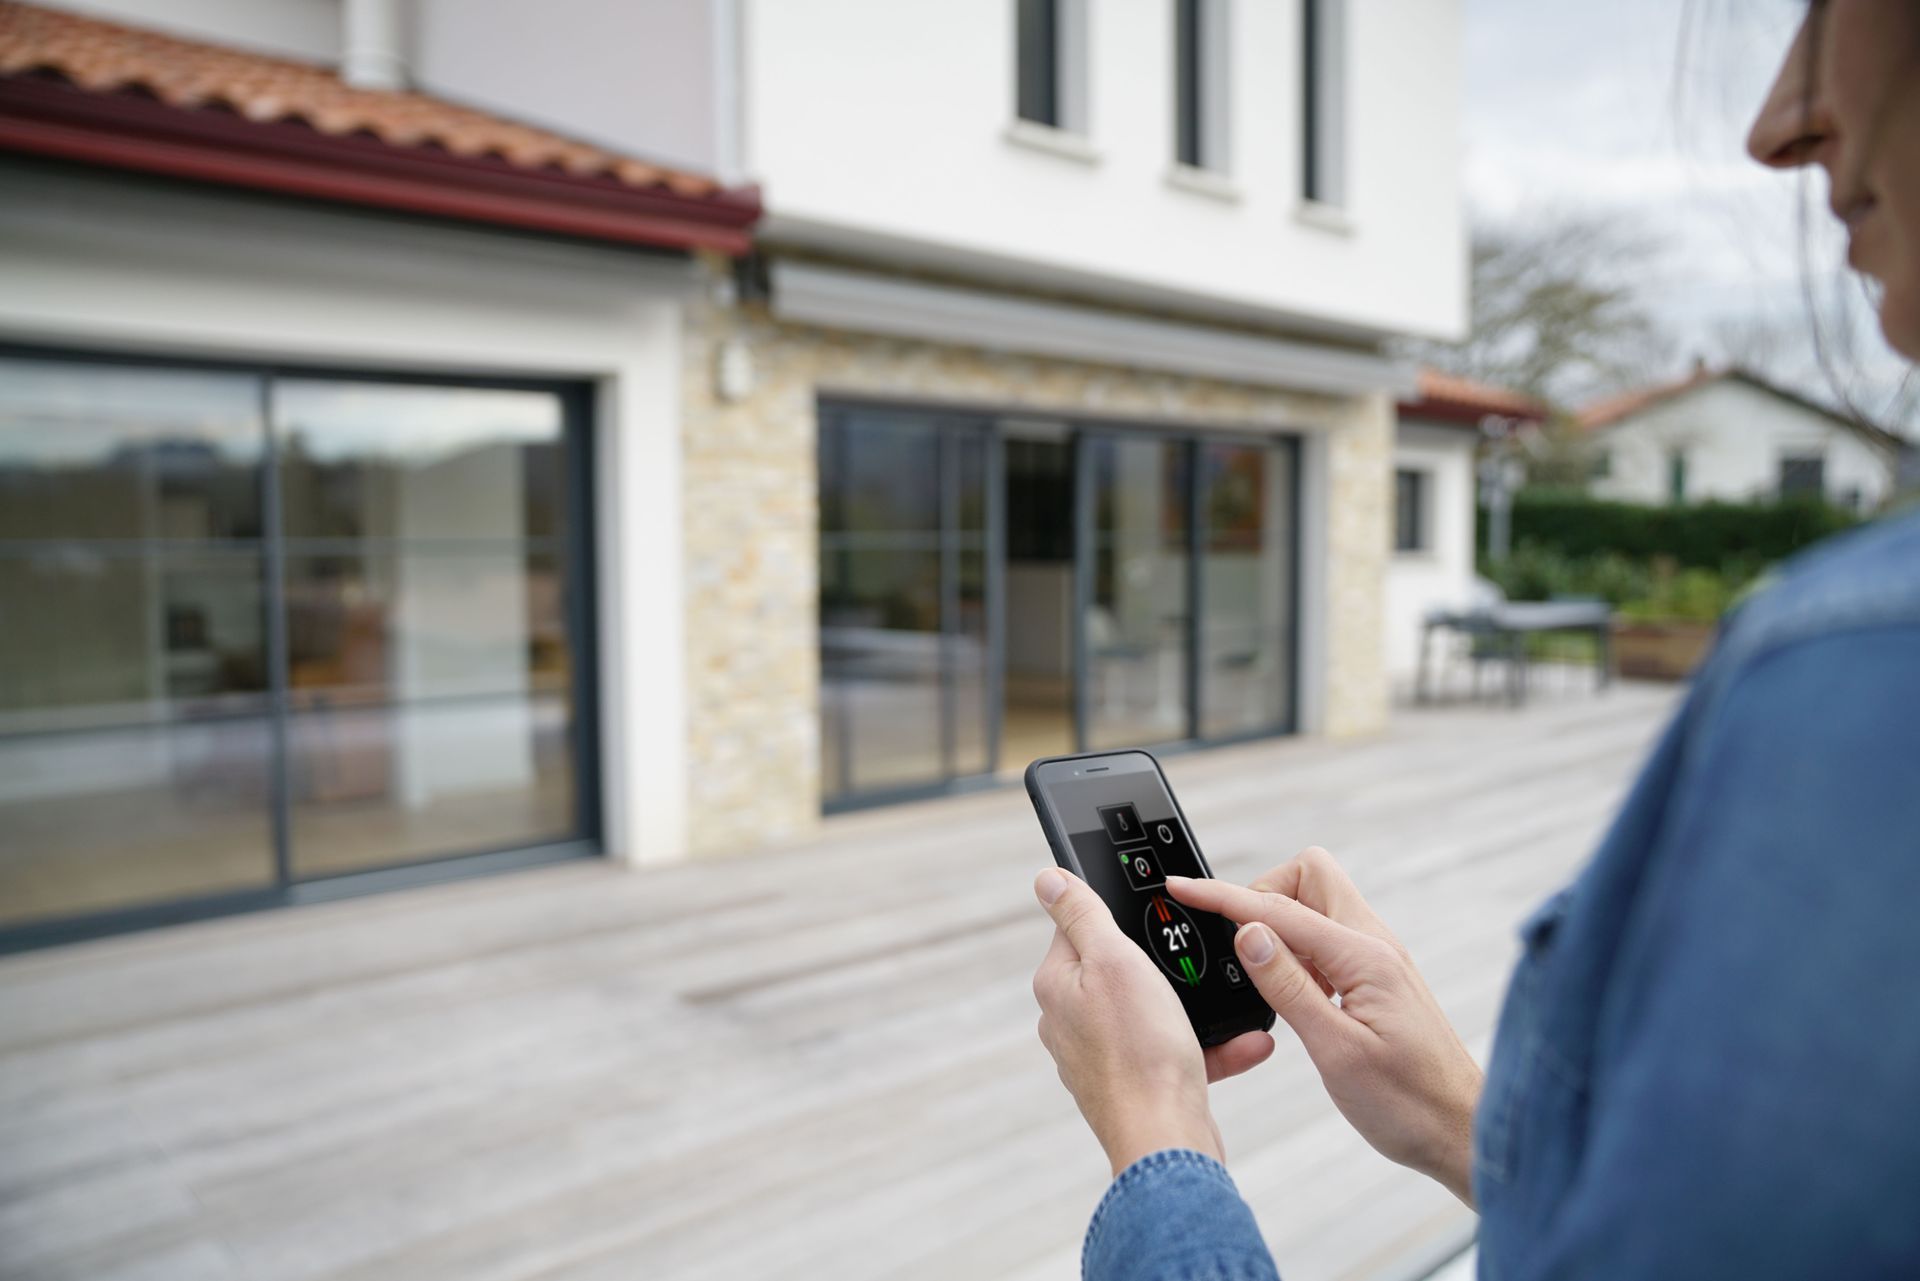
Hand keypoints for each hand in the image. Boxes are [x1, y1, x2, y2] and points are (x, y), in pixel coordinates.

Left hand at [1030, 867, 1276, 1175]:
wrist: (1168, 1142)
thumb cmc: (1139, 1052)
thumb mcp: (1114, 961)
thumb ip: (1083, 914)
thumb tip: (1047, 877)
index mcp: (1057, 985)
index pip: (1080, 926)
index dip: (1120, 916)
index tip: (1158, 913)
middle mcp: (1072, 1021)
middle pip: (1123, 969)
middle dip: (1168, 966)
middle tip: (1200, 962)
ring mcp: (1104, 1056)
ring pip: (1158, 1013)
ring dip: (1199, 1010)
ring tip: (1233, 1005)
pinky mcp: (1138, 1084)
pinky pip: (1178, 1053)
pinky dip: (1212, 1047)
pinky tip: (1248, 1042)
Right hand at [1167, 848, 1482, 1206]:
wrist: (1459, 1131)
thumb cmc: (1409, 1103)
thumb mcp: (1336, 1050)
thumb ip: (1288, 987)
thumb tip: (1247, 932)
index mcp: (1364, 956)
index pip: (1279, 907)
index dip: (1223, 896)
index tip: (1183, 888)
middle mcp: (1374, 945)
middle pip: (1308, 877)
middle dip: (1264, 893)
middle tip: (1239, 943)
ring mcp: (1377, 958)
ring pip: (1316, 907)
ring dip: (1281, 928)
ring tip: (1265, 980)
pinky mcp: (1375, 977)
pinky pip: (1326, 940)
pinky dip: (1298, 953)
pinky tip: (1293, 994)